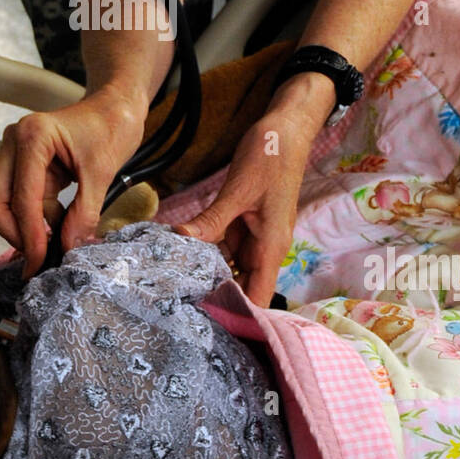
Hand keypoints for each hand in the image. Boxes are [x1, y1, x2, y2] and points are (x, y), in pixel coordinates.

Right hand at [0, 88, 146, 277]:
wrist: (116, 108)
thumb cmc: (112, 127)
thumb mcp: (103, 172)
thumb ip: (84, 212)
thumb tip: (67, 247)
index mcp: (33, 136)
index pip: (20, 197)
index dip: (29, 235)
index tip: (39, 263)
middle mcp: (15, 142)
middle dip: (14, 232)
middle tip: (40, 256)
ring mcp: (15, 153)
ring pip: (1, 204)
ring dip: (25, 227)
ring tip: (57, 239)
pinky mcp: (22, 165)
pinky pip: (18, 200)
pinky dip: (35, 218)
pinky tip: (59, 223)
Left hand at [172, 115, 310, 308]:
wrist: (285, 131)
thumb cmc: (270, 158)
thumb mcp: (237, 191)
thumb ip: (212, 220)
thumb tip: (181, 241)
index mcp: (272, 247)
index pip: (259, 296)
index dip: (240, 315)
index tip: (210, 327)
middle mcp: (264, 248)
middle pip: (242, 287)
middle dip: (217, 298)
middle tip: (179, 311)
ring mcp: (254, 237)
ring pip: (229, 267)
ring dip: (207, 276)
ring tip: (174, 290)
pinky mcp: (243, 224)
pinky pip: (223, 247)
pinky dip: (205, 252)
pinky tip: (181, 258)